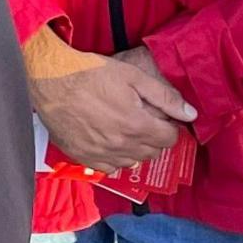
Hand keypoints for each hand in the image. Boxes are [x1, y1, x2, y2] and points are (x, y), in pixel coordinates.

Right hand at [23, 27, 194, 172]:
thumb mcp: (133, 77)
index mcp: (136, 125)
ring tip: (127, 128)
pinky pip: (109, 168)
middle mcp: (121, 146)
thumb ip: (165, 97)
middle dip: (155, 137)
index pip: (169, 139)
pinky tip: (110, 140)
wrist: (51, 81)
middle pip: (153, 152)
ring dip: (136, 148)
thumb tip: (190, 113)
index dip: (170, 126)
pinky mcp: (84, 157)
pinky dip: (115, 158)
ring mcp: (101, 155)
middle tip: (145, 119)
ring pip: (133, 162)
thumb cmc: (91, 74)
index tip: (162, 117)